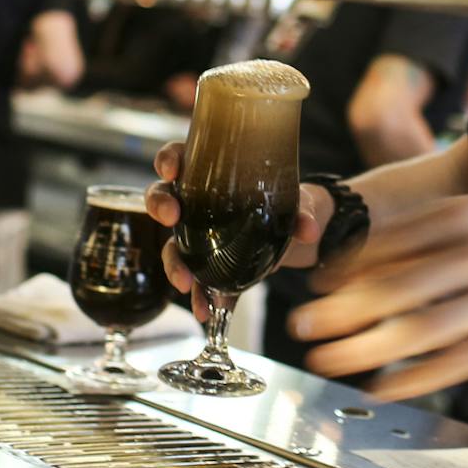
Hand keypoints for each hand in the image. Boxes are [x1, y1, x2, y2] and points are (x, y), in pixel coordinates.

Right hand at [146, 140, 328, 320]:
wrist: (301, 238)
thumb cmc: (293, 204)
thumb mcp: (302, 202)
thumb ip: (304, 212)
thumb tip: (307, 229)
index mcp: (214, 174)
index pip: (181, 157)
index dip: (169, 159)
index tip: (172, 170)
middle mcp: (199, 204)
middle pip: (164, 197)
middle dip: (160, 205)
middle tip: (171, 217)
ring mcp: (201, 237)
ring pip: (172, 244)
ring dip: (173, 262)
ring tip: (183, 281)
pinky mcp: (212, 266)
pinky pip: (198, 281)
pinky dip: (200, 297)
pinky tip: (206, 310)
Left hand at [287, 194, 467, 400]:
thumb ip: (434, 233)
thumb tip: (363, 259)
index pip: (396, 241)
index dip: (348, 266)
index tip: (314, 284)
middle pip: (400, 286)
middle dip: (343, 309)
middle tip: (300, 324)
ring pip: (424, 330)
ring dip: (367, 348)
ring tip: (327, 360)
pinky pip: (460, 363)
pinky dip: (417, 378)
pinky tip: (382, 387)